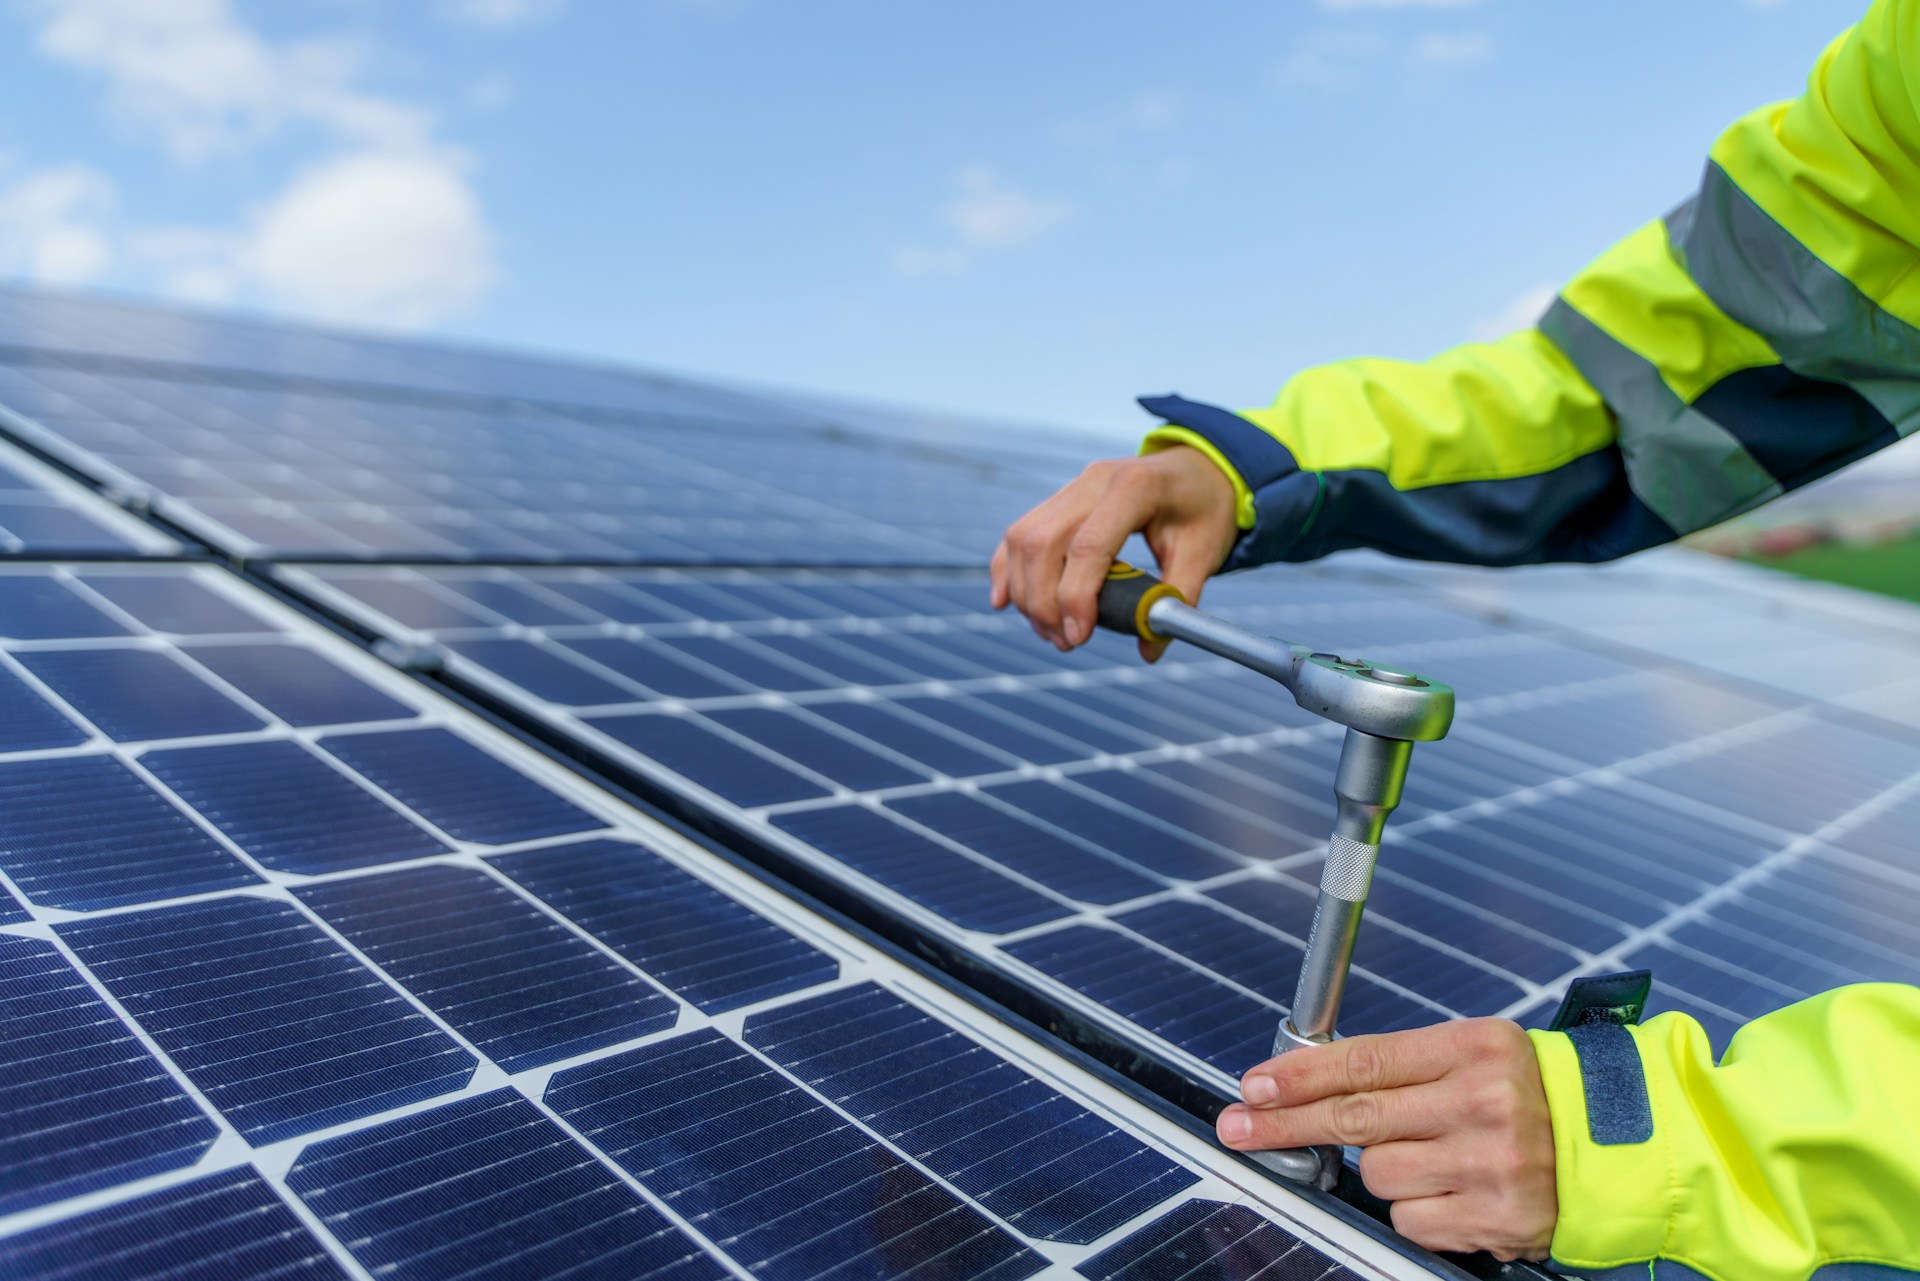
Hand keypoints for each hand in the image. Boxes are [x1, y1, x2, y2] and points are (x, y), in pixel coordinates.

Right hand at [989, 446, 1236, 659]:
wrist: (1199, 469)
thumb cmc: (1204, 509)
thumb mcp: (1204, 553)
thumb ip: (1178, 600)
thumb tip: (1149, 649)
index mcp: (1135, 486)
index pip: (1089, 544)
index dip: (1076, 595)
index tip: (1078, 635)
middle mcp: (1094, 480)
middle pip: (1043, 542)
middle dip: (1044, 601)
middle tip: (1065, 641)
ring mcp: (1072, 487)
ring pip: (1023, 538)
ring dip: (1026, 592)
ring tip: (1050, 632)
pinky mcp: (1059, 499)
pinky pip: (1019, 532)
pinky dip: (1007, 568)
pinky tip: (1006, 601)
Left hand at [1216, 1020, 1556, 1261]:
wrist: (1618, 1146)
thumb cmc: (1530, 1094)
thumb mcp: (1474, 1054)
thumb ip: (1402, 1067)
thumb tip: (1307, 1083)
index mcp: (1474, 1048)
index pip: (1366, 1060)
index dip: (1301, 1075)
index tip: (1255, 1085)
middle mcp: (1483, 1102)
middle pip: (1356, 1117)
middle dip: (1285, 1123)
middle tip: (1238, 1126)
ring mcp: (1490, 1164)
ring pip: (1378, 1173)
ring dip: (1384, 1169)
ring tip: (1432, 1155)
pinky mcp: (1495, 1218)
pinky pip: (1409, 1219)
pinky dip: (1416, 1208)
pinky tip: (1452, 1189)